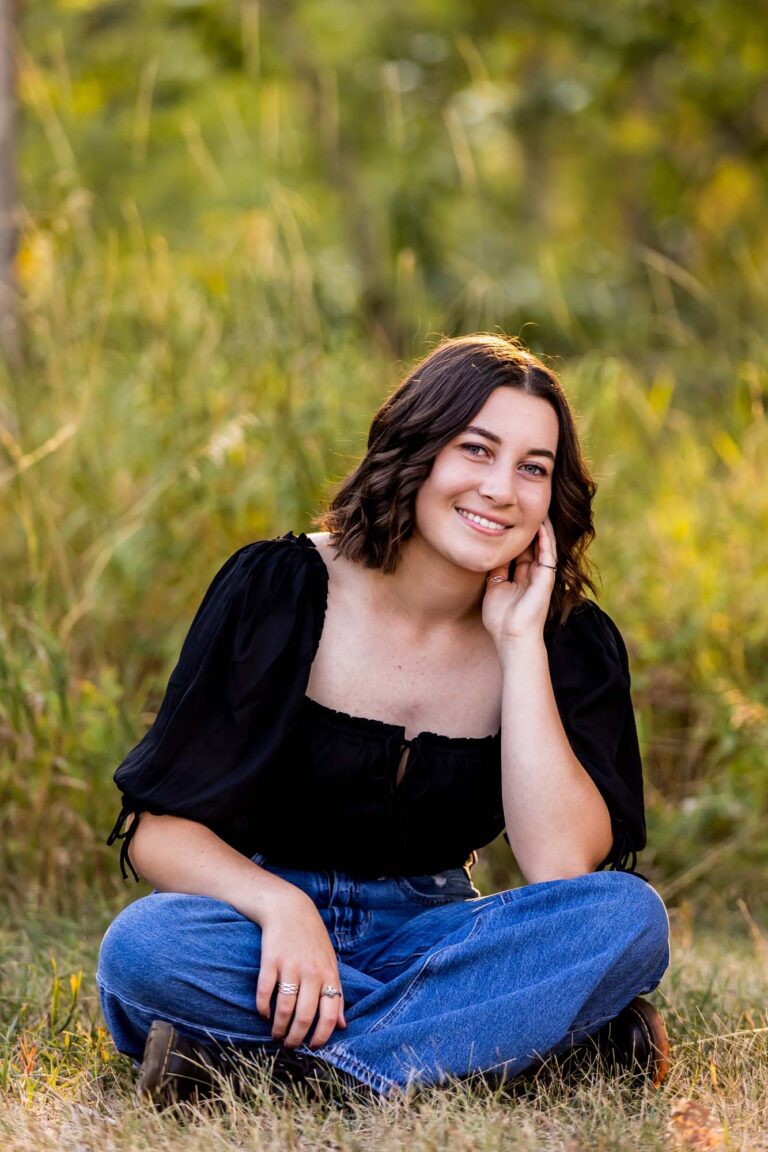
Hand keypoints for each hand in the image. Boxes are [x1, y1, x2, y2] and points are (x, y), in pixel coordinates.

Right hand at [256, 886, 346, 1048]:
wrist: (289, 909)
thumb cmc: (313, 939)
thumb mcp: (331, 963)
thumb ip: (337, 993)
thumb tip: (343, 1024)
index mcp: (329, 974)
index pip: (330, 1013)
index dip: (322, 1035)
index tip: (314, 1047)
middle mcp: (311, 972)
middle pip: (305, 1015)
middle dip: (297, 1038)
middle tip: (290, 1046)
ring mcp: (290, 966)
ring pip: (284, 1008)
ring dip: (279, 1028)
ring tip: (276, 1035)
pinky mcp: (270, 960)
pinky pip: (265, 991)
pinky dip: (263, 1008)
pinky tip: (264, 1014)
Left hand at [481, 517, 556, 650]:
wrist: (512, 637)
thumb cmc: (500, 620)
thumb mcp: (493, 587)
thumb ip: (495, 571)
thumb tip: (492, 552)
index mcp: (520, 578)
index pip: (519, 552)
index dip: (515, 537)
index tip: (508, 519)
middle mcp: (532, 575)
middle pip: (531, 546)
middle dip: (528, 528)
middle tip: (523, 508)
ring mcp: (541, 576)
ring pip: (543, 546)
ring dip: (541, 529)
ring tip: (538, 509)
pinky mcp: (547, 578)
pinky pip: (547, 553)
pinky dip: (545, 539)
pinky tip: (540, 525)